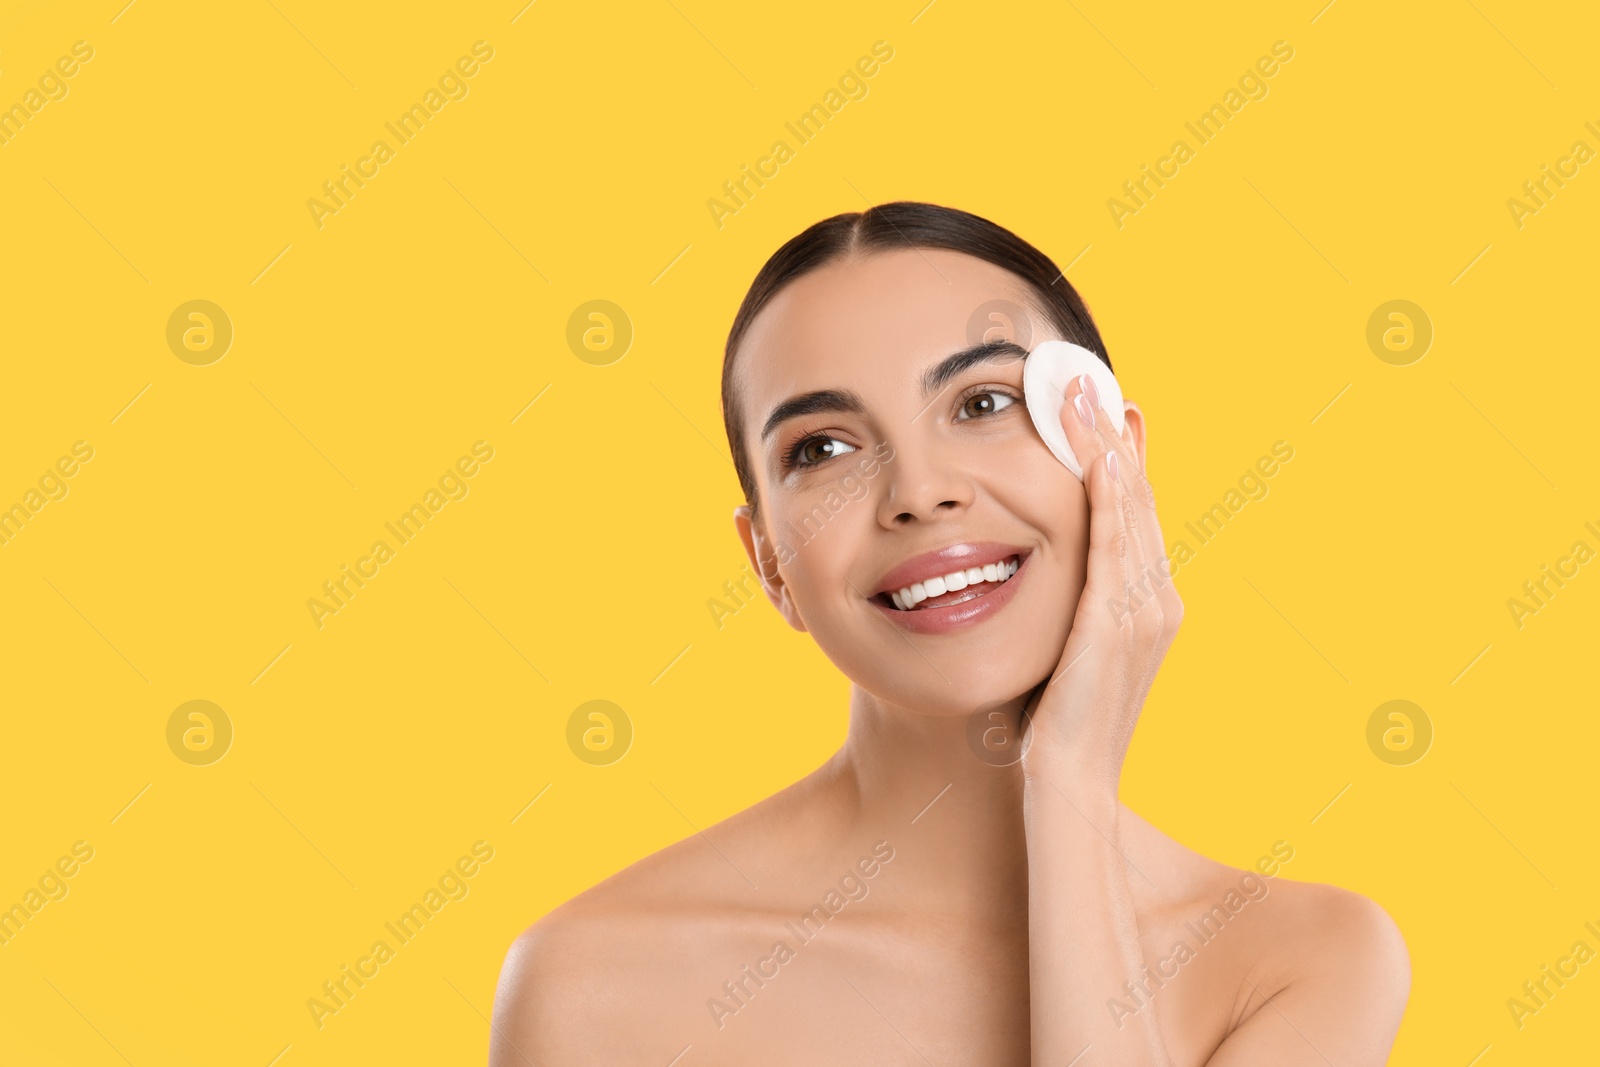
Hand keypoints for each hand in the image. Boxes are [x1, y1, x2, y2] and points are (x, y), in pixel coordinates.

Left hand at [1019, 371, 1182, 792]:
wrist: (1065, 790)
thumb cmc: (1054, 728)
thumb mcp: (1064, 652)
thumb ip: (1067, 610)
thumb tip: (1038, 573)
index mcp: (1147, 606)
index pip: (1133, 513)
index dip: (1118, 457)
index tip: (1099, 407)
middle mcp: (1156, 604)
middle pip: (1137, 500)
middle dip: (1113, 436)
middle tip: (1087, 377)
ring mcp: (1142, 616)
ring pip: (1129, 513)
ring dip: (1109, 450)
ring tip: (1085, 394)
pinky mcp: (1114, 630)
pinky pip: (1114, 551)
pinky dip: (1110, 501)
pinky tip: (1099, 460)